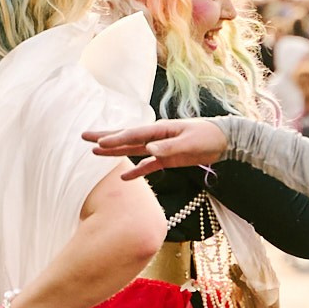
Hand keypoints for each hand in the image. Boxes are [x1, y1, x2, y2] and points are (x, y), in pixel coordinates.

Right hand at [82, 119, 228, 177]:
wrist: (224, 141)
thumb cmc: (208, 137)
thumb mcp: (190, 143)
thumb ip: (169, 147)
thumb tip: (149, 150)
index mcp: (160, 129)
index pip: (133, 135)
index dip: (115, 140)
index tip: (98, 143)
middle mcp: (156, 136)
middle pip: (126, 138)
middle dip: (105, 138)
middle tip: (84, 137)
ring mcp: (160, 147)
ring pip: (132, 150)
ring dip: (114, 152)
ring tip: (94, 152)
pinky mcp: (167, 159)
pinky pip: (147, 166)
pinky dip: (135, 171)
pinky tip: (123, 177)